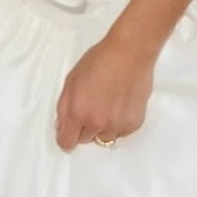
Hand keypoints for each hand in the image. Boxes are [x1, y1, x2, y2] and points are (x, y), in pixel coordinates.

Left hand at [55, 33, 156, 150]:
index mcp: (77, 113)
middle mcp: (97, 124)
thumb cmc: (98, 62)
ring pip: (104, 138)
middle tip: (92, 107)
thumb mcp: (70, 81)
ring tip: (108, 104)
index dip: (66, 136)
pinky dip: (119, 123)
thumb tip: (62, 128)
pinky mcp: (134, 124)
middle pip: (85, 140)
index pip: (66, 143)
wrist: (130, 54)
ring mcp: (117, 126)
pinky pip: (121, 132)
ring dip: (103, 127)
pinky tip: (120, 104)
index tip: (69, 130)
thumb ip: (64, 107)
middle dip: (84, 128)